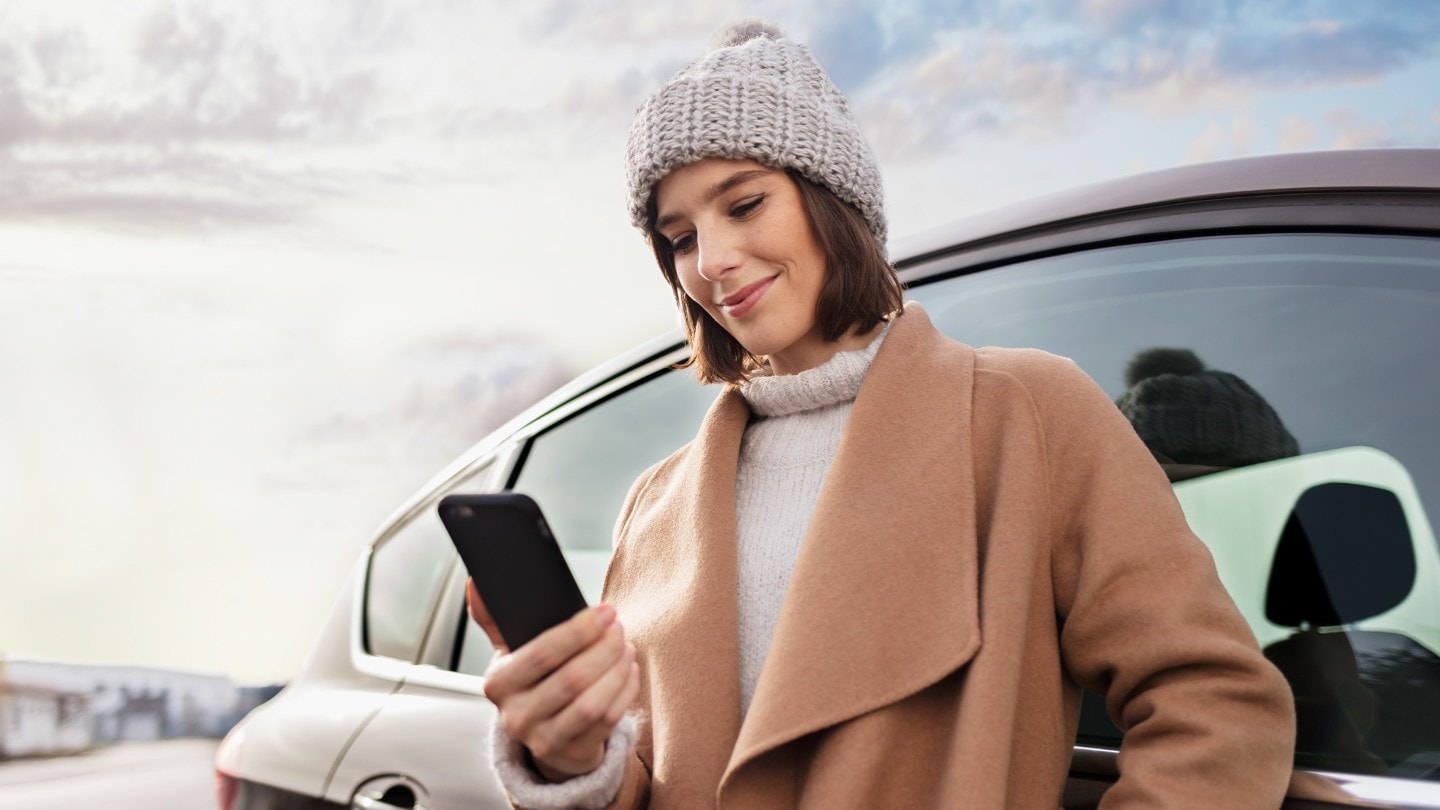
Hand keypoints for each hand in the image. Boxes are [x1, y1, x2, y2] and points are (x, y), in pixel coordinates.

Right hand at [467, 580, 640, 779]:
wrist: (544, 732)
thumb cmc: (532, 681)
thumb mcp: (510, 651)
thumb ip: (494, 618)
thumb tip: (477, 583)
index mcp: (498, 684)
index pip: (541, 654)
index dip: (577, 631)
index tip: (604, 610)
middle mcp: (516, 716)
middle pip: (572, 679)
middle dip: (603, 648)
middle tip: (618, 626)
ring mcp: (544, 740)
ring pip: (592, 703)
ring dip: (616, 671)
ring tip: (625, 647)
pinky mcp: (573, 753)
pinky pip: (608, 721)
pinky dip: (624, 691)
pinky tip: (629, 671)